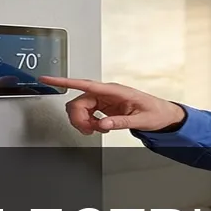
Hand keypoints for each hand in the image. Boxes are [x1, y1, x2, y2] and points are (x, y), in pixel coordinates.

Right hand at [38, 76, 185, 134]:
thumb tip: (104, 124)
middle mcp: (107, 93)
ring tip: (97, 130)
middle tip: (90, 130)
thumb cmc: (155, 112)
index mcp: (115, 91)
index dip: (64, 81)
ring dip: (83, 121)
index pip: (85, 84)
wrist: (163, 115)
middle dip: (79, 118)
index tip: (47, 79)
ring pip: (80, 108)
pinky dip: (88, 123)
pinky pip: (87, 113)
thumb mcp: (142, 120)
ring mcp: (104, 99)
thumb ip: (122, 122)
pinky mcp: (104, 106)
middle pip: (79, 101)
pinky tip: (99, 128)